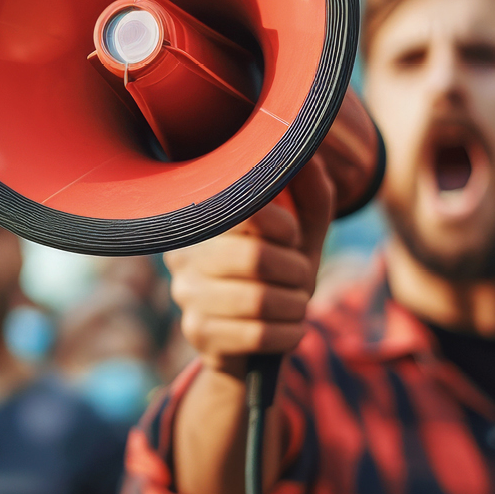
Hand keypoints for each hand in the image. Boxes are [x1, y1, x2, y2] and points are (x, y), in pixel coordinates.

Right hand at [167, 155, 334, 375]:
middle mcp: (184, 251)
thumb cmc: (279, 274)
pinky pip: (257, 335)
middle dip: (296, 271)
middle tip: (299, 276)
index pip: (245, 209)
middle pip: (255, 257)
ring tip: (294, 304)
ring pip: (259, 300)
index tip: (289, 235)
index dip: (283, 225)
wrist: (256, 338)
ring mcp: (186, 294)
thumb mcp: (302, 232)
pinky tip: (289, 329)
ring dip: (295, 305)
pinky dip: (289, 333)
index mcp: (205, 217)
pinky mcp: (198, 333)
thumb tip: (310, 155)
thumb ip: (310, 193)